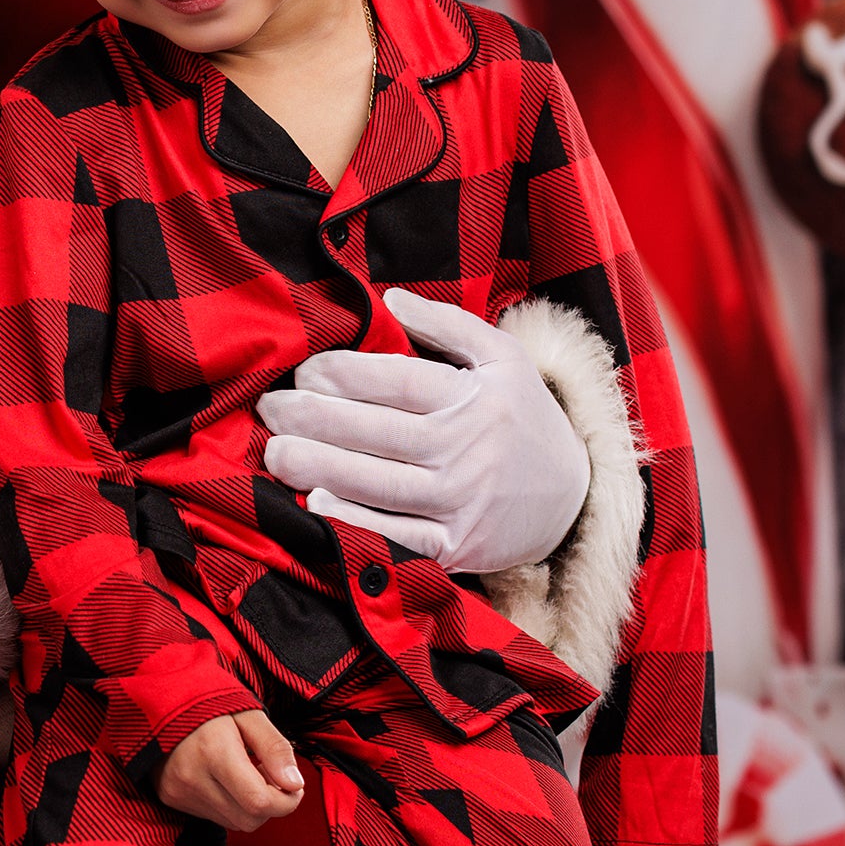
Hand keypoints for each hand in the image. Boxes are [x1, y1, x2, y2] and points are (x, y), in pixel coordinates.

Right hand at [158, 710, 302, 832]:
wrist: (159, 698)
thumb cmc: (209, 701)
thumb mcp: (249, 714)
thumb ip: (275, 748)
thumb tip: (295, 784)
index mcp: (213, 751)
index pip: (259, 801)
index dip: (287, 800)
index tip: (293, 784)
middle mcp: (192, 777)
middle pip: (249, 819)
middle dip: (270, 804)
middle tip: (267, 772)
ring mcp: (178, 791)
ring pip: (234, 822)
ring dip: (250, 805)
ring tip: (245, 772)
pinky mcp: (171, 798)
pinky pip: (215, 817)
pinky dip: (230, 804)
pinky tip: (225, 778)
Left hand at [259, 289, 590, 574]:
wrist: (575, 497)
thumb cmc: (523, 417)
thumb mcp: (503, 358)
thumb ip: (448, 325)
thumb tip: (390, 299)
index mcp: (474, 398)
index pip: (395, 381)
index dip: (341, 374)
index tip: (303, 370)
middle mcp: (465, 450)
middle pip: (376, 432)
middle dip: (314, 418)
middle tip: (269, 408)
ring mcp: (460, 502)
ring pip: (378, 483)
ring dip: (319, 467)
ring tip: (275, 452)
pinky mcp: (456, 547)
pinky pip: (398, 535)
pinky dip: (356, 522)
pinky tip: (317, 504)